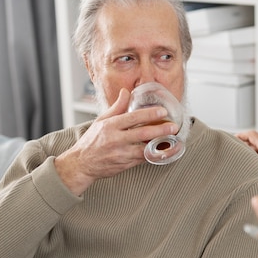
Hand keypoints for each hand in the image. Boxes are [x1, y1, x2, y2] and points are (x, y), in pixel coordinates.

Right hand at [55, 88, 177, 195]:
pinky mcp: (125, 165)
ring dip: (161, 146)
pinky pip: (143, 160)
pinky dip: (155, 156)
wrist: (82, 164)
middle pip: (141, 133)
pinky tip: (165, 152)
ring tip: (175, 141)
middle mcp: (116, 139)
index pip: (132, 117)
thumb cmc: (92, 141)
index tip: (162, 111)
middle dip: (160, 130)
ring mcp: (121, 154)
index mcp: (110, 126)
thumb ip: (117, 107)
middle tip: (173, 127)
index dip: (149, 114)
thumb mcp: (101, 121)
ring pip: (145, 149)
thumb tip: (126, 92)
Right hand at [236, 130, 257, 164]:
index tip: (233, 138)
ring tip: (244, 159)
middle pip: (256, 142)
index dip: (241, 136)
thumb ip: (250, 159)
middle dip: (245, 145)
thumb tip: (239, 158)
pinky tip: (256, 166)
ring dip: (252, 152)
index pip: (251, 135)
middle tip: (235, 151)